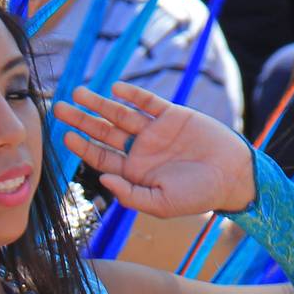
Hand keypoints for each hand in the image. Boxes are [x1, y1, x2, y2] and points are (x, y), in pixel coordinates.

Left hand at [55, 81, 255, 216]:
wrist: (233, 177)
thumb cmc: (198, 196)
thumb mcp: (161, 204)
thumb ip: (131, 194)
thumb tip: (102, 179)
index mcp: (135, 172)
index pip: (101, 156)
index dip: (83, 146)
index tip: (66, 135)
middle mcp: (140, 150)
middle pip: (104, 132)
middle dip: (82, 120)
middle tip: (60, 107)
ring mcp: (155, 131)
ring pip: (121, 114)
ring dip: (101, 103)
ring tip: (80, 93)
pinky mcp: (173, 115)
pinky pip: (148, 102)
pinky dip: (133, 95)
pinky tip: (117, 89)